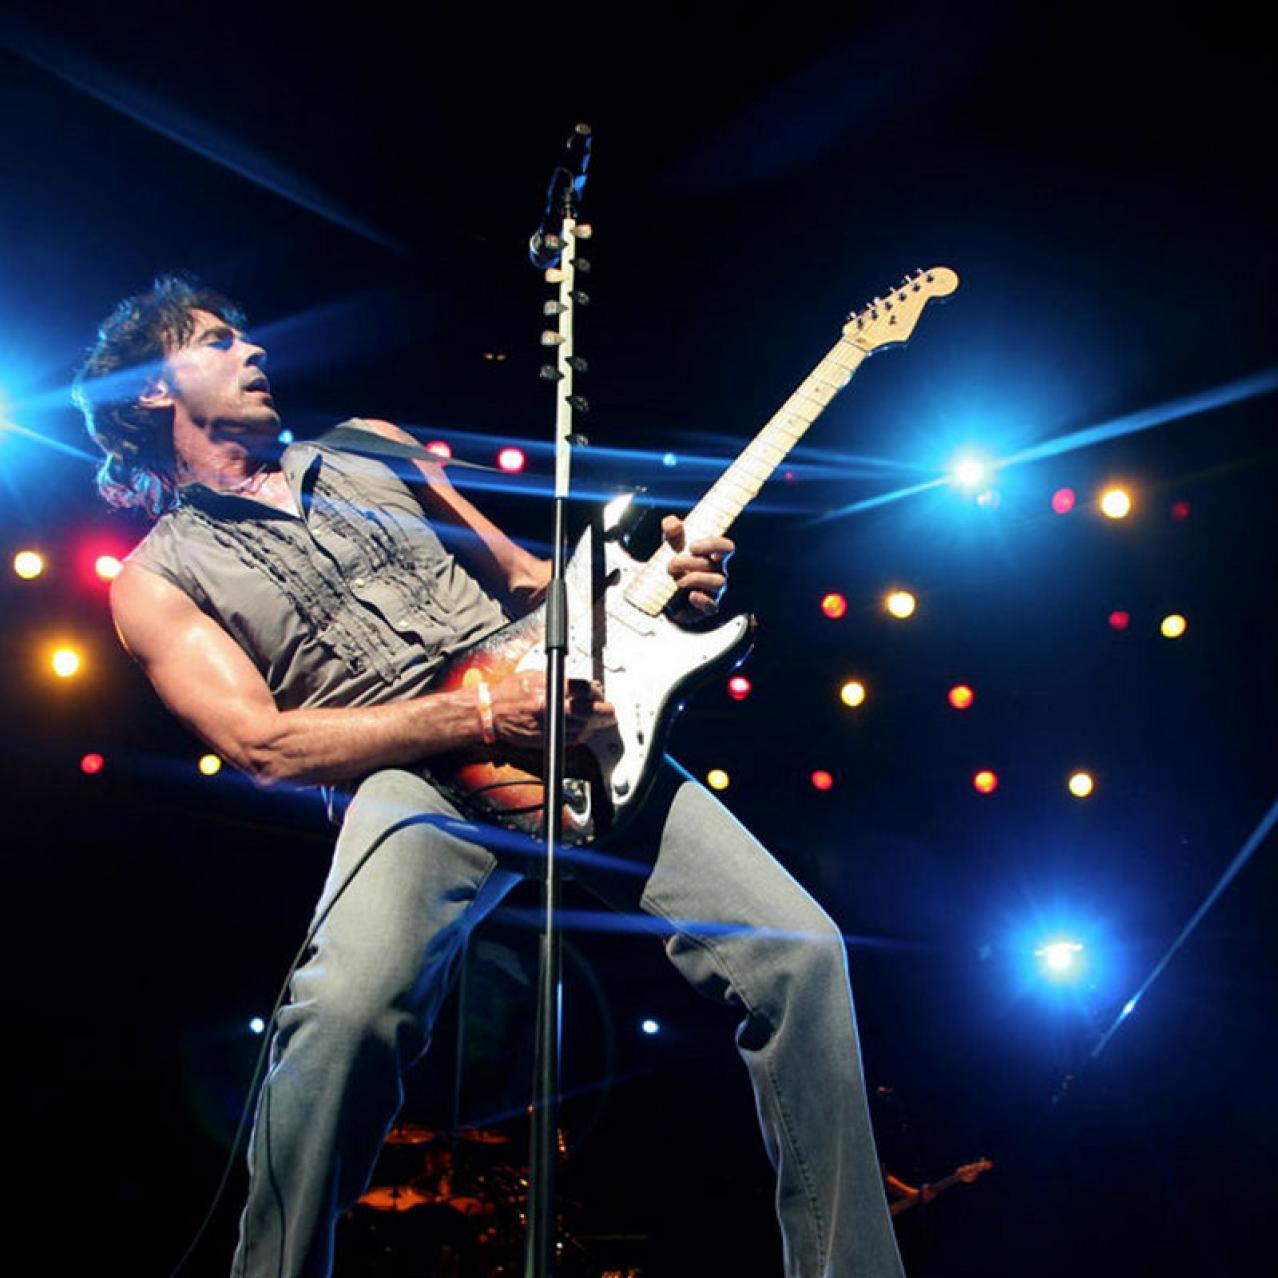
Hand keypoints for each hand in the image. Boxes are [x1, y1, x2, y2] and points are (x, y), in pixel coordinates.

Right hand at [486, 671, 614, 750]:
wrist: (488, 712)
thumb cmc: (507, 693)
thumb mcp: (533, 675)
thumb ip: (558, 680)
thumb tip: (579, 684)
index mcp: (548, 689)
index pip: (583, 690)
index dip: (597, 692)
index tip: (600, 693)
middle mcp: (550, 708)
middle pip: (588, 711)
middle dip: (604, 712)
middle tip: (610, 711)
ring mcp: (548, 726)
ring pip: (582, 728)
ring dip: (594, 725)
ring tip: (601, 721)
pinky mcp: (544, 740)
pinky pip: (570, 740)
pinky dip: (581, 736)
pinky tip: (585, 731)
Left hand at [662, 514, 733, 618]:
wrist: (663, 592)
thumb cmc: (674, 564)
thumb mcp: (670, 545)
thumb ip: (671, 530)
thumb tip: (672, 523)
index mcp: (713, 556)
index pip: (726, 547)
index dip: (712, 545)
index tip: (692, 546)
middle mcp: (717, 572)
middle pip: (716, 564)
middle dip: (690, 562)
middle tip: (671, 564)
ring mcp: (714, 591)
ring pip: (718, 582)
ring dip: (695, 578)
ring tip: (677, 580)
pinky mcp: (707, 608)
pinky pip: (712, 606)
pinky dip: (702, 600)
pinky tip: (690, 595)